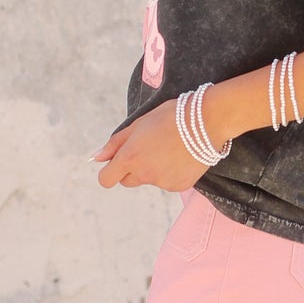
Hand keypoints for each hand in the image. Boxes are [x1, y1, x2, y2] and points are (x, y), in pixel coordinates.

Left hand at [90, 100, 211, 190]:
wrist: (207, 121)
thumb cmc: (170, 116)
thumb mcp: (138, 125)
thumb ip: (115, 144)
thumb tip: (96, 158)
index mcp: (130, 157)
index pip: (106, 179)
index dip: (109, 172)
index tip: (117, 163)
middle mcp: (144, 174)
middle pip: (127, 181)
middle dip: (132, 169)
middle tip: (149, 149)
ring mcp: (162, 182)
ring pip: (149, 180)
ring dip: (154, 169)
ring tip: (170, 148)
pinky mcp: (179, 186)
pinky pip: (167, 182)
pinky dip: (171, 173)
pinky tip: (181, 156)